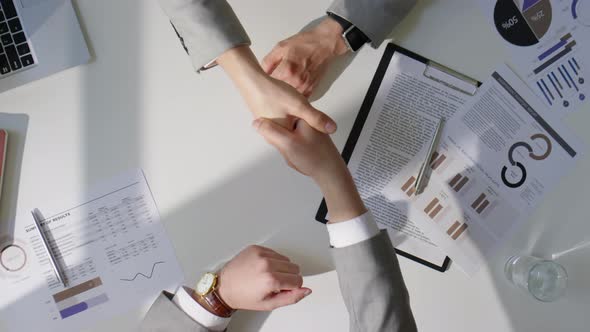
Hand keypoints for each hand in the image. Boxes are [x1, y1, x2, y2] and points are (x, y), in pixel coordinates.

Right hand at [217, 46, 336, 132]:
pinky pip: (280, 119)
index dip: (310, 134)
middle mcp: (271, 136)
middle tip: (300, 112)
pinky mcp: (265, 117)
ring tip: (292, 107)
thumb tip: (332, 129)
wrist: (251, 80)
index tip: (311, 126)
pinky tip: (285, 102)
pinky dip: (286, 113)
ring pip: (287, 126)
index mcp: (281, 137)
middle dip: (301, 127)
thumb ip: (316, 119)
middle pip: (294, 135)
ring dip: (293, 119)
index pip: (301, 143)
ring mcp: (268, 127)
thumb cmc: (272, 93)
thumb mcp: (300, 106)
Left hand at [217, 245, 310, 310]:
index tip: (282, 289)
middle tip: (274, 283)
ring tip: (267, 275)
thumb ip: (291, 297)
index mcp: (271, 279)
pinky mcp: (256, 248)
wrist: (225, 286)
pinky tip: (262, 268)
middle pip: (295, 267)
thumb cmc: (243, 296)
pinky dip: (272, 260)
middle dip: (288, 277)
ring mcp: (261, 254)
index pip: (298, 279)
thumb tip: (306, 290)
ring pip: (286, 259)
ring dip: (281, 267)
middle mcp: (266, 264)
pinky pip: (275, 252)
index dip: (292, 287)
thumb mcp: (269, 304)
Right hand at [252, 118, 344, 180]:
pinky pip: (292, 145)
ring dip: (289, 151)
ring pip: (287, 140)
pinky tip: (300, 158)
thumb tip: (256, 123)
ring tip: (299, 157)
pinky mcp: (306, 138)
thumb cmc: (315, 158)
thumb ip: (270, 131)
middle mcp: (303, 120)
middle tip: (295, 152)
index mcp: (300, 116)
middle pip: (282, 132)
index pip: (276, 122)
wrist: (332, 172)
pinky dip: (294, 153)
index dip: (277, 137)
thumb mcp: (287, 142)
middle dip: (285, 146)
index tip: (286, 144)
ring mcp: (304, 130)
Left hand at [262, 18, 347, 97]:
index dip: (263, 83)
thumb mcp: (280, 47)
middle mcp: (296, 81)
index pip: (268, 84)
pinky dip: (292, 97)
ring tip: (278, 90)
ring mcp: (305, 88)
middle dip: (272, 91)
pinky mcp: (311, 91)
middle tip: (268, 87)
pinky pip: (298, 100)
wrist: (324, 45)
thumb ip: (268, 62)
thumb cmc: (304, 44)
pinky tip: (289, 92)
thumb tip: (260, 74)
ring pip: (288, 99)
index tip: (260, 83)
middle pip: (277, 94)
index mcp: (287, 70)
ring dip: (282, 96)